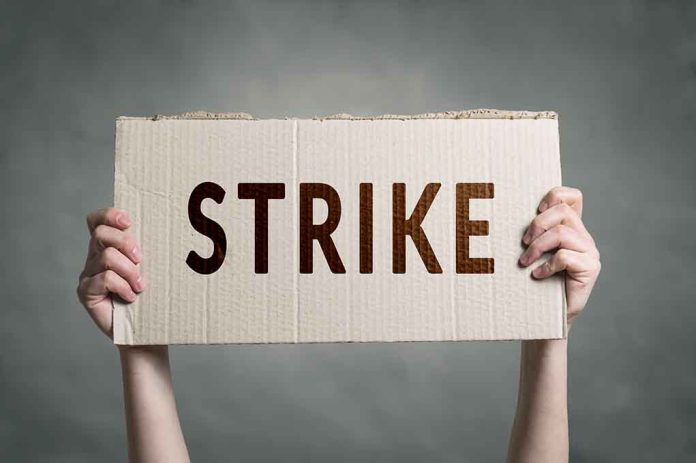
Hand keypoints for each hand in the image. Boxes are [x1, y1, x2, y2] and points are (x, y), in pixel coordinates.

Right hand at [76, 208, 144, 337]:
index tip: (128, 222)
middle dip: (125, 242)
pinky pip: (104, 278)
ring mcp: (88, 275)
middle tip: (141, 259)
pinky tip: (131, 297)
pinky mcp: (86, 292)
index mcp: (108, 247)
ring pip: (106, 257)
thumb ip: (147, 251)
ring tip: (141, 286)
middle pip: (100, 233)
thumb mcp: (152, 269)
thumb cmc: (151, 298)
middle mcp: (94, 258)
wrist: (145, 331)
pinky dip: (123, 286)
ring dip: (129, 270)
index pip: (97, 221)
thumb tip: (167, 229)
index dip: (109, 215)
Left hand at [518, 187, 600, 327]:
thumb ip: (529, 235)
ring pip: (562, 233)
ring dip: (537, 247)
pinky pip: (565, 256)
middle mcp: (583, 236)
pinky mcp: (590, 268)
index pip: (572, 196)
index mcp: (570, 228)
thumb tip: (497, 217)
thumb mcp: (530, 253)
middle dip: (537, 224)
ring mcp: (589, 252)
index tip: (535, 210)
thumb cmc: (533, 283)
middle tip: (523, 243)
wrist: (547, 318)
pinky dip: (546, 265)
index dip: (554, 195)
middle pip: (563, 211)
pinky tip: (537, 276)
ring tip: (524, 262)